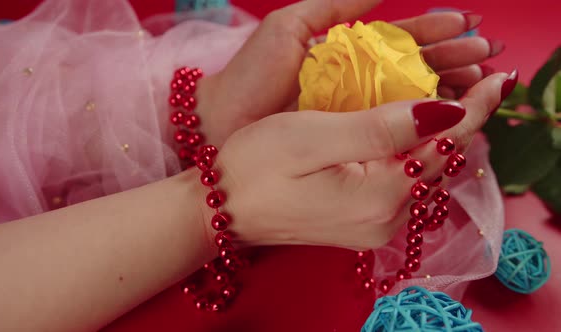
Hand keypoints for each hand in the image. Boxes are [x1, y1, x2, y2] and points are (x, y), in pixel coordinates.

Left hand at [196, 0, 500, 146]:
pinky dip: (421, 125)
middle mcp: (356, 85)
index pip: (400, 40)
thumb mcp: (292, 27)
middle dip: (451, 60)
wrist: (221, 126)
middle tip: (484, 56)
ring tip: (478, 81)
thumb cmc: (252, 74)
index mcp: (346, 54)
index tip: (467, 26)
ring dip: (446, 90)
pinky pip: (391, 132)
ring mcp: (354, 116)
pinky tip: (449, 118)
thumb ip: (336, 6)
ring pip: (410, 101)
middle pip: (414, 70)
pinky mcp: (348, 144)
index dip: (434, 32)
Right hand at [211, 72, 511, 250]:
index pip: (445, 146)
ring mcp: (375, 227)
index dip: (475, 109)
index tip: (498, 79)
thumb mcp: (314, 136)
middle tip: (474, 81)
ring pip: (426, 175)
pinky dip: (415, 155)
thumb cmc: (255, 167)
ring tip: (449, 100)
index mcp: (380, 196)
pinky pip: (406, 185)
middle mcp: (387, 220)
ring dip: (439, 137)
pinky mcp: (362, 225)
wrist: (219, 211)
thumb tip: (445, 111)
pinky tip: (411, 133)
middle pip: (442, 163)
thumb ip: (382, 128)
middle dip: (460, 121)